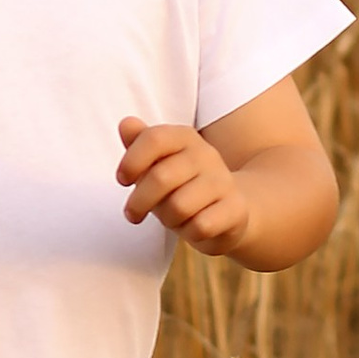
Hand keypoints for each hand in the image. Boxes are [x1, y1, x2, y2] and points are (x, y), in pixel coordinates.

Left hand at [117, 118, 253, 255]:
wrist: (230, 209)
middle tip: (134, 213)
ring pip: (179, 206)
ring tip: (171, 218)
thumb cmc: (182, 186)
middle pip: (161, 176)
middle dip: (139, 201)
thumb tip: (126, 124)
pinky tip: (192, 228)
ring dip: (167, 219)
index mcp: (184, 138)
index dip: (132, 161)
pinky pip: (201, 226)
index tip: (123, 179)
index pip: (154, 139)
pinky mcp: (236, 209)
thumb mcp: (157, 164)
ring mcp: (223, 182)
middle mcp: (207, 155)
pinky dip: (189, 233)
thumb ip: (140, 143)